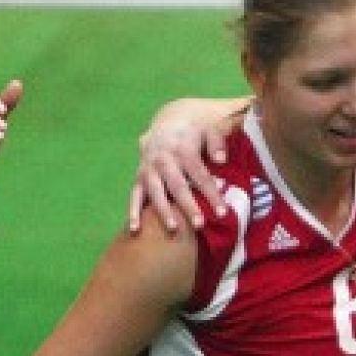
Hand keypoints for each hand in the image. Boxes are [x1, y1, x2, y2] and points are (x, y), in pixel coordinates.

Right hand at [128, 100, 238, 232]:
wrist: (165, 125)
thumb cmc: (193, 135)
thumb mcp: (208, 131)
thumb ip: (216, 143)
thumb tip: (221, 160)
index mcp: (183, 150)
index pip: (200, 175)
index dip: (211, 194)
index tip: (222, 213)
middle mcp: (164, 161)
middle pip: (177, 186)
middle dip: (188, 206)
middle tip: (200, 225)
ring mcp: (149, 170)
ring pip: (156, 193)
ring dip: (163, 211)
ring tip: (173, 229)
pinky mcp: (138, 178)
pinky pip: (134, 196)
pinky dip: (133, 212)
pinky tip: (135, 229)